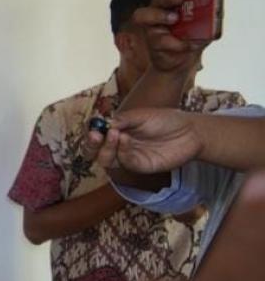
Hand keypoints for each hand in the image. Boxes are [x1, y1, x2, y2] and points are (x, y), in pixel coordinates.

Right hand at [84, 108, 201, 174]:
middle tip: (94, 136)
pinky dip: (121, 151)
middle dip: (91, 145)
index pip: (96, 137)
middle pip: (95, 152)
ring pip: (106, 159)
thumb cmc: (167, 120)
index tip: (92, 128)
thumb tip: (103, 124)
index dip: (90, 134)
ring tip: (113, 134)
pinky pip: (124, 162)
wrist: (190, 131)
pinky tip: (125, 140)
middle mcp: (119, 145)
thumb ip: (122, 120)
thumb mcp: (141, 115)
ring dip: (105, 148)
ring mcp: (129, 156)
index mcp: (117, 131)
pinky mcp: (140, 166)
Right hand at [130, 0, 208, 72]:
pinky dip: (176, 43)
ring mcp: (153, 25)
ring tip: (174, 19)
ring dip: (159, 15)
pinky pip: (160, 40)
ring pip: (144, 15)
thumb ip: (209, 16)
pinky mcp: (152, 42)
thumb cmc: (193, 37)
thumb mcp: (206, 24)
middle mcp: (159, 9)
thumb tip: (214, 12)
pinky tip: (187, 45)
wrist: (181, 61)